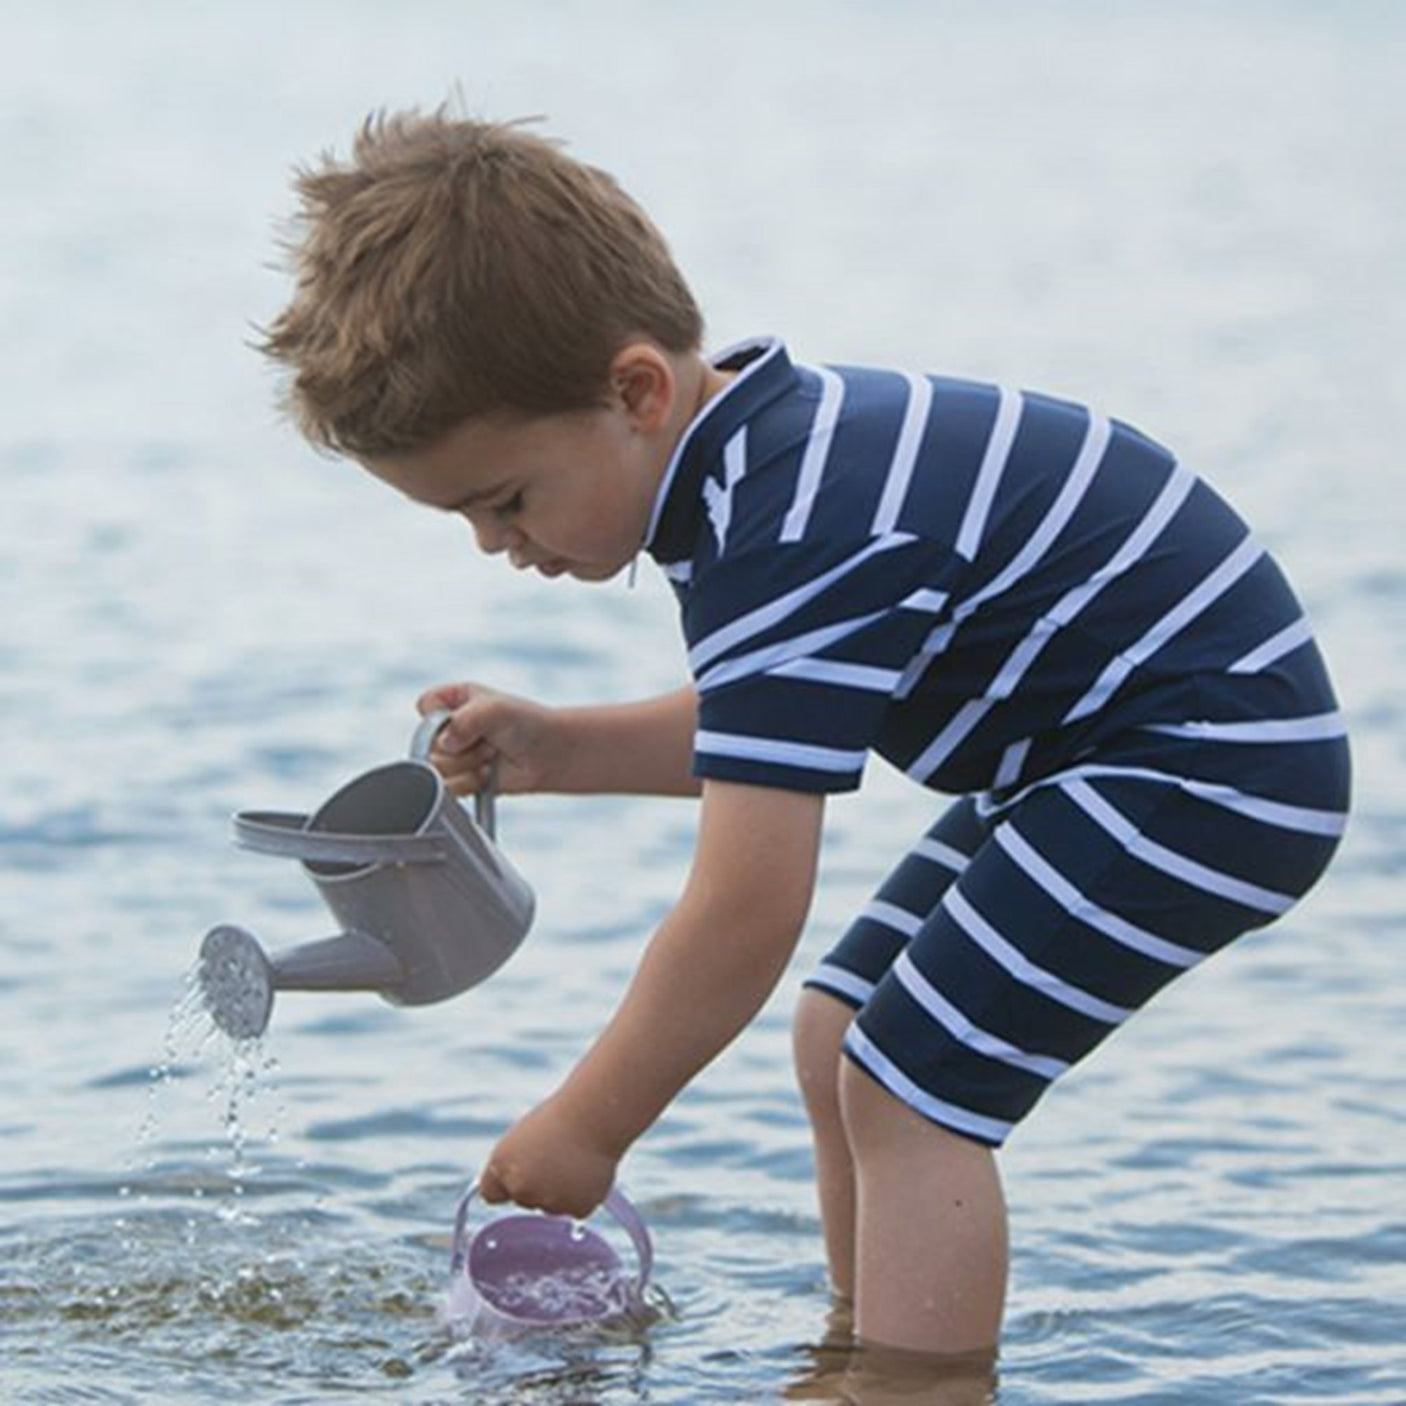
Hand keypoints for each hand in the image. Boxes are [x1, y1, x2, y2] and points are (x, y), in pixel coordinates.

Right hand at [416, 681, 560, 797]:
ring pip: (437, 768)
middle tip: (489, 741)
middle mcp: (448, 726)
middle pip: (428, 743)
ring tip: (491, 756)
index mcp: (452, 699)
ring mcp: (453, 754)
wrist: (549, 755)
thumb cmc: (527, 723)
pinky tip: (489, 774)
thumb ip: (464, 720)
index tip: (468, 718)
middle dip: (462, 747)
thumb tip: (444, 745)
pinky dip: (471, 783)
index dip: (442, 716)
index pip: (425, 705)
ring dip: (468, 765)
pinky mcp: (460, 779)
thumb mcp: (495, 710)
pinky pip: (449, 788)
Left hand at [479, 1095, 620, 1219]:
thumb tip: (515, 1190)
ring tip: (573, 1160)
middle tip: (556, 1156)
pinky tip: (586, 1171)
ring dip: (561, 1191)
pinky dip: (583, 1194)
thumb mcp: (523, 1138)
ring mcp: (549, 1201)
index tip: (519, 1172)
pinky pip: (575, 1209)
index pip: (491, 1194)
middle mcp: (520, 1188)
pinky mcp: (576, 1209)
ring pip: (551, 1206)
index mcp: (501, 1165)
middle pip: (525, 1200)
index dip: (505, 1184)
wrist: (594, 1116)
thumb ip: (513, 1166)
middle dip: (537, 1185)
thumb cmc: (560, 1120)